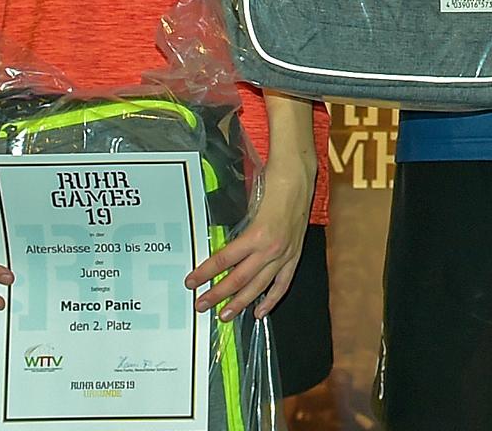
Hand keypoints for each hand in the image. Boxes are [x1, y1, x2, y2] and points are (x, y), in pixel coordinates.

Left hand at [186, 161, 311, 320]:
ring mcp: (285, 254)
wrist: (298, 176)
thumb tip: (220, 249)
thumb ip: (237, 229)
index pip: (224, 260)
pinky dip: (272, 299)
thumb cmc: (273, 183)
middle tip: (201, 305)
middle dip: (218, 294)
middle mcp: (271, 249)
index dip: (205, 273)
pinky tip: (260, 311)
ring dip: (241, 303)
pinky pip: (283, 283)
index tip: (192, 282)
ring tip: (225, 314)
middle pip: (239, 279)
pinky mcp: (295, 255)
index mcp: (257, 234)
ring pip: (259, 286)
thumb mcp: (248, 205)